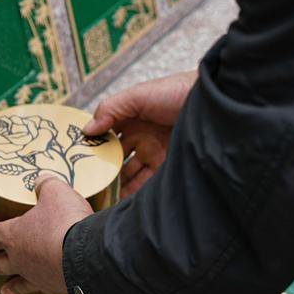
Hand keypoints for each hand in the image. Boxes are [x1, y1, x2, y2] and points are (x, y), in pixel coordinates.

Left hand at [0, 176, 92, 293]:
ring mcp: (37, 276)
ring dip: (11, 287)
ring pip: (18, 284)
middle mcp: (20, 259)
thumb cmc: (65, 221)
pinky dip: (42, 289)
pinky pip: (44, 289)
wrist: (88, 255)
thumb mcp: (56, 192)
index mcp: (13, 235)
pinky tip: (45, 289)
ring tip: (4, 292)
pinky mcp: (55, 287)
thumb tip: (42, 182)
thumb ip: (46, 185)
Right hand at [83, 71, 197, 197]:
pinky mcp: (168, 170)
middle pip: (118, 161)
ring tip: (101, 198)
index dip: (94, 149)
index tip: (78, 162)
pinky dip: (134, 195)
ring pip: (131, 176)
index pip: (108, 138)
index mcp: (133, 121)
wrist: (214, 104)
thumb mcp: (138, 95)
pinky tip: (120, 201)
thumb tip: (87, 130)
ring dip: (117, 187)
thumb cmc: (177, 92)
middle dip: (104, 173)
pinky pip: (147, 185)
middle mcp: (143, 140)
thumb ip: (110, 109)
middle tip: (88, 186)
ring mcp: (155, 156)